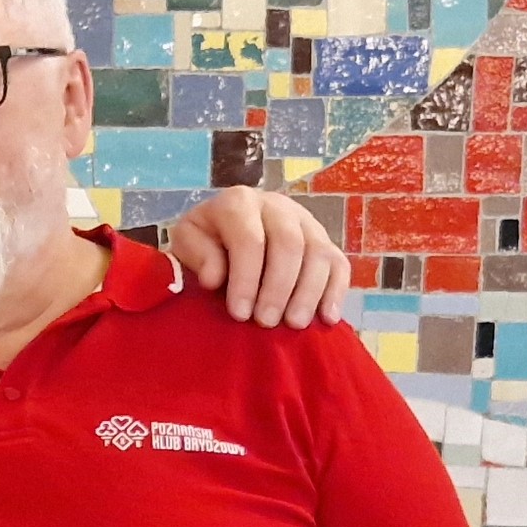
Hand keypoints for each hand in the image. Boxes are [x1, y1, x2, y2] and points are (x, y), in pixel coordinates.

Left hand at [168, 186, 348, 328]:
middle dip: (278, 287)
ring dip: (308, 292)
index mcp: (238, 202)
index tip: (239, 313)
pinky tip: (327, 318)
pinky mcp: (324, 241)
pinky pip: (339, 264)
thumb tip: (215, 278)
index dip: (246, 278)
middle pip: (289, 244)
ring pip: (318, 253)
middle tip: (266, 322)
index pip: (249, 239)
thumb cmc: (204, 241)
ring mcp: (306, 222)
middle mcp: (278, 206)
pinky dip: (335, 292)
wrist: (224, 230)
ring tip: (294, 324)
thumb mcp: (187, 242)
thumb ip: (196, 255)